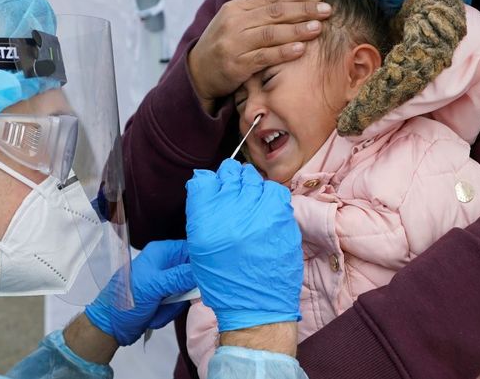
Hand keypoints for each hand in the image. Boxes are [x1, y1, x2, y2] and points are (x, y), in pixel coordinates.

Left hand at [85, 240, 195, 345]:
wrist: (111, 326)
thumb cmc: (127, 301)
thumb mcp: (154, 287)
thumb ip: (179, 277)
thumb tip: (203, 271)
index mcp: (161, 252)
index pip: (191, 249)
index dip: (200, 262)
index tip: (207, 277)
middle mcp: (165, 264)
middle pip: (192, 273)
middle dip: (185, 290)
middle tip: (174, 298)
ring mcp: (165, 282)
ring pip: (187, 290)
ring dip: (175, 304)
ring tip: (159, 308)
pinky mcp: (165, 297)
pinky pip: (179, 303)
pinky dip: (170, 312)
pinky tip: (156, 314)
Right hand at [186, 159, 301, 331]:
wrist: (256, 307)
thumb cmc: (225, 281)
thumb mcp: (200, 249)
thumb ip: (201, 215)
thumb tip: (206, 184)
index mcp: (203, 220)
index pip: (203, 180)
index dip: (210, 181)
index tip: (217, 186)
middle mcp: (228, 211)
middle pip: (229, 173)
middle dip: (231, 179)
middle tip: (236, 192)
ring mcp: (256, 212)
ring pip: (251, 178)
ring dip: (250, 185)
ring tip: (252, 202)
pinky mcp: (279, 217)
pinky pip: (274, 190)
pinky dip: (270, 194)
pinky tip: (267, 208)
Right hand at [188, 0, 330, 109]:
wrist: (197, 72)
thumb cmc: (222, 44)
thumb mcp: (235, 19)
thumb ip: (258, 4)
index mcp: (235, 8)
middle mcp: (233, 23)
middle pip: (274, 13)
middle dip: (303, 10)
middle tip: (327, 10)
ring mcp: (234, 44)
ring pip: (270, 33)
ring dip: (297, 30)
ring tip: (318, 27)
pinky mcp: (236, 65)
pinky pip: (263, 57)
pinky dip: (283, 52)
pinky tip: (300, 49)